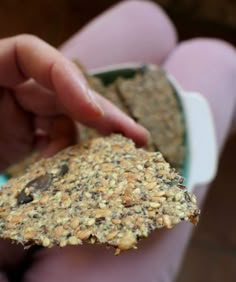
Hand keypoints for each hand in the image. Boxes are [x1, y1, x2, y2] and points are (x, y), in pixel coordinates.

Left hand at [0, 35, 147, 171]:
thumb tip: (53, 144)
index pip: (30, 54)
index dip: (68, 78)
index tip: (92, 115)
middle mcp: (11, 87)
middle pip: (65, 89)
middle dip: (103, 113)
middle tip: (137, 137)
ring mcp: (20, 111)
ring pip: (67, 117)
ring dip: (88, 141)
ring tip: (114, 160)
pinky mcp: (26, 135)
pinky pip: (56, 137)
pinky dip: (70, 154)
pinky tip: (77, 172)